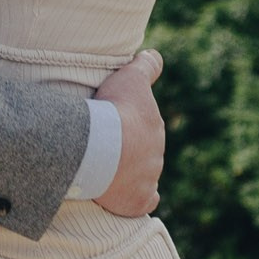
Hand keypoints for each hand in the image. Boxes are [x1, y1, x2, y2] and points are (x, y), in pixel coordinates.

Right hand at [92, 47, 164, 216]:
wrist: (103, 147)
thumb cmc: (115, 110)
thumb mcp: (132, 77)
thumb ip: (146, 65)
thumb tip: (155, 55)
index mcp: (155, 128)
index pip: (147, 128)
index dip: (131, 125)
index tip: (116, 124)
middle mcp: (156, 156)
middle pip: (144, 154)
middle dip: (129, 151)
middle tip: (105, 146)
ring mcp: (147, 180)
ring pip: (142, 177)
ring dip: (128, 174)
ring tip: (105, 169)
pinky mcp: (136, 202)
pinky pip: (142, 203)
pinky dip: (136, 200)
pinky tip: (126, 197)